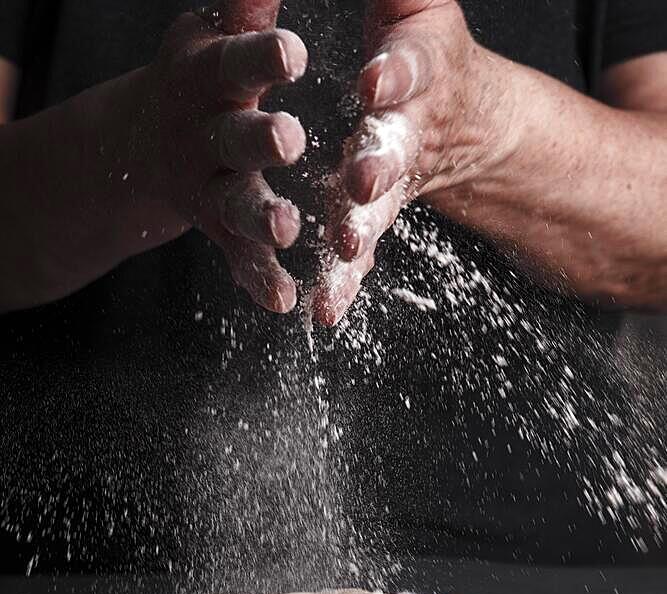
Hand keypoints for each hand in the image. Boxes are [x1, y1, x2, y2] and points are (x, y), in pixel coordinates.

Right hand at [131, 1, 307, 312]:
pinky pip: (240, 256)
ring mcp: (209, 188)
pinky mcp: (220, 229)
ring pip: (236, 205)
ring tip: (286, 228)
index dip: (259, 58)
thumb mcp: (214, 35)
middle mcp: (205, 135)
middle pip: (232, 138)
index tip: (291, 54)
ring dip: (260, 217)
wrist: (145, 143)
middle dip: (259, 140)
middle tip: (291, 139)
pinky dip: (259, 279)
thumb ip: (243, 10)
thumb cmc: (198, 77)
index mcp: (208, 79)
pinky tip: (282, 300)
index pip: (233, 64)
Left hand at [311, 0, 515, 324]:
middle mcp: (405, 132)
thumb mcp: (414, 6)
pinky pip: (355, 254)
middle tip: (363, 176)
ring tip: (343, 251)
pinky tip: (323, 312)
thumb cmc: (421, 46)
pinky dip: (342, 284)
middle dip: (378, 162)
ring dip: (359, 232)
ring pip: (374, 210)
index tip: (375, 76)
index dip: (395, 73)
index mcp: (415, 72)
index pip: (407, 68)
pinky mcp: (368, 218)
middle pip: (393, 149)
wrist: (452, 114)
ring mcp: (388, 184)